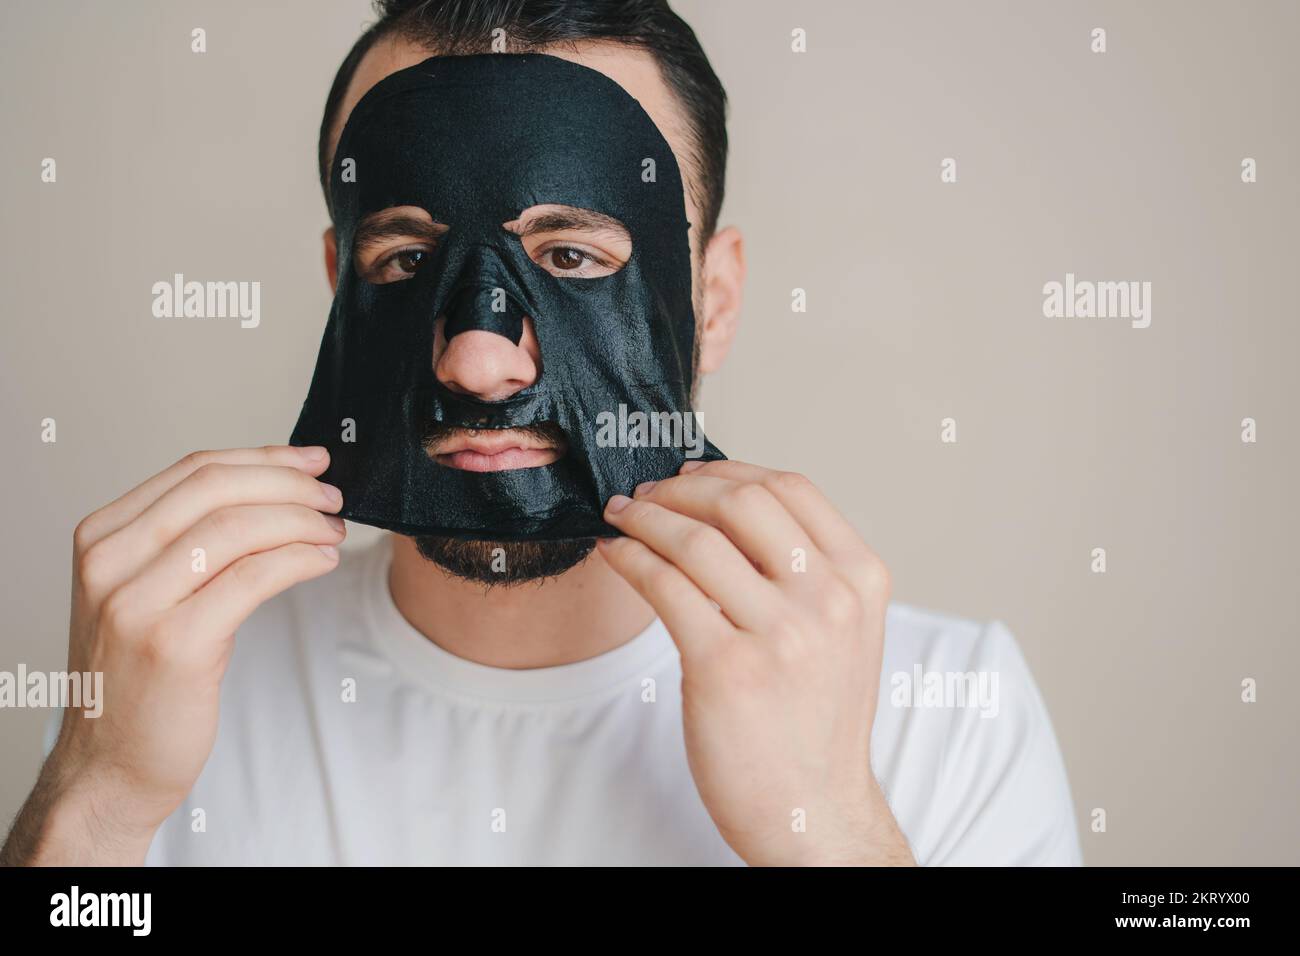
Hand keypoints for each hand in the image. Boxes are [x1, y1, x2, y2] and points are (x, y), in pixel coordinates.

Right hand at [1, 445, 345, 864]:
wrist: (109, 765)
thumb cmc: (140, 678)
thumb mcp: (146, 592)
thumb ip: (189, 540)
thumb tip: (273, 488)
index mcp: (101, 537)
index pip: (194, 470)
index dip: (264, 459)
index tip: (311, 462)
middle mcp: (110, 563)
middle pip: (218, 489)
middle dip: (289, 485)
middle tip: (333, 497)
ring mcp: (136, 604)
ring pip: (238, 529)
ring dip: (302, 521)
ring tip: (334, 531)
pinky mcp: (174, 645)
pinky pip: (253, 578)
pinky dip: (299, 560)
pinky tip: (322, 561)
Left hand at [597, 459, 913, 865]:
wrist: (812, 809)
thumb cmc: (815, 720)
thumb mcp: (840, 631)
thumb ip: (802, 568)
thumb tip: (722, 505)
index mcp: (861, 579)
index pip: (790, 487)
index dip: (728, 470)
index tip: (689, 474)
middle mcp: (829, 599)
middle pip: (742, 499)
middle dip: (680, 486)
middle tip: (646, 495)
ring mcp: (780, 634)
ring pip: (695, 538)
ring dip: (644, 517)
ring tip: (621, 519)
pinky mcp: (725, 668)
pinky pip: (663, 585)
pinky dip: (629, 559)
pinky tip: (616, 556)